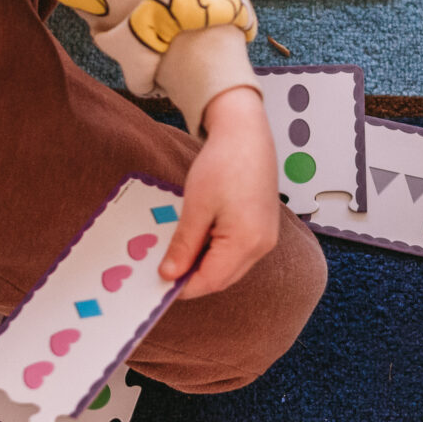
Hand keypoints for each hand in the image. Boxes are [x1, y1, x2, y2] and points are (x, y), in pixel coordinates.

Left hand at [163, 84, 279, 298]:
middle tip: (162, 268)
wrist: (247, 134)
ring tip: (177, 251)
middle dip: (192, 278)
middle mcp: (262, 246)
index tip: (156, 283)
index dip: (182, 287)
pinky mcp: (264, 229)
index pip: (210, 281)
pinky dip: (216, 254)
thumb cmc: (223, 164)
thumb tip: (169, 275)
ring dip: (203, 266)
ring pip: (229, 268)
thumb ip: (183, 245)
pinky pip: (237, 254)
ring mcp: (266, 238)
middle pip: (222, 279)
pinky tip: (197, 239)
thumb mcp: (195, 207)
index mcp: (246, 241)